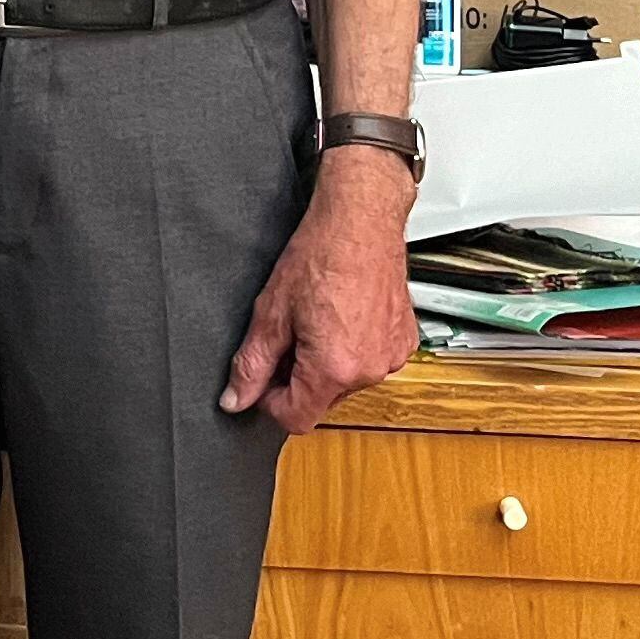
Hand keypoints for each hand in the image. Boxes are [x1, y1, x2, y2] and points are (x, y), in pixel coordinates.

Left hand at [219, 154, 419, 434]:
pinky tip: (342, 316)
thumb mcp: (271, 312)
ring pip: (347, 381)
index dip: (271, 402)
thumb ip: (251, 364)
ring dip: (327, 362)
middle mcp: (370, 370)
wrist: (361, 220)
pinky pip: (370, 361)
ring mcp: (391, 356)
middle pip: (322, 399)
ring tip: (318, 319)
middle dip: (298, 376)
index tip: (264, 378)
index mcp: (334, 368)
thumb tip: (235, 399)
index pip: (296, 419)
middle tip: (289, 335)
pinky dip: (353, 348)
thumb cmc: (321, 254)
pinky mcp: (404, 342)